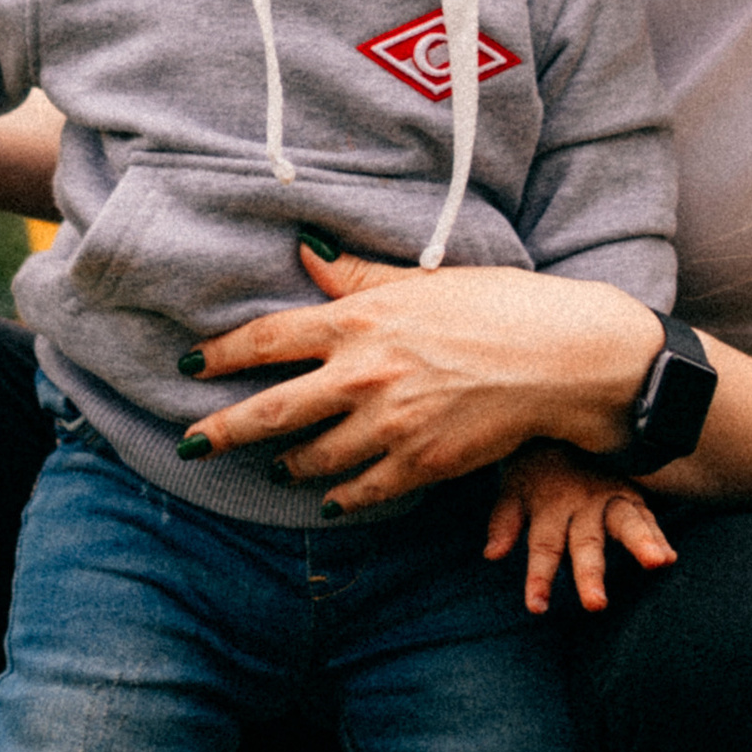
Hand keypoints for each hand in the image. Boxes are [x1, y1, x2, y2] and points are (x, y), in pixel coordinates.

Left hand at [177, 246, 660, 514]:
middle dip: (223, 430)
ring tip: (277, 466)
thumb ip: (358, 277)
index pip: (269, 339)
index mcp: (360, 322)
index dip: (221, 354)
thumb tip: (306, 254)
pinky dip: (339, 496)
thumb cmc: (497, 307)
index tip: (190, 366)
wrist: (560, 358)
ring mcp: (389, 425)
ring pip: (313, 457)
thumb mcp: (423, 281)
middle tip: (192, 444)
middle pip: (271, 410)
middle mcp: (364, 375)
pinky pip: (361, 489)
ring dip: (287, 464)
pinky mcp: (419, 464)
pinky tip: (329, 498)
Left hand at [484, 440, 678, 613]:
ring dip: (642, 544)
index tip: (537, 608)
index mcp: (550, 504)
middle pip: (586, 543)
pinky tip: (670, 559)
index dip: (539, 578)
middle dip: (590, 574)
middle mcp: (582, 503)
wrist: (562, 421)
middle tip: (596, 604)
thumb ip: (504, 521)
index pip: (544, 546)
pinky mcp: (632, 494)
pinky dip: (660, 536)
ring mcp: (611, 497)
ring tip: (657, 564)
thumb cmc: (535, 465)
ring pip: (627, 522)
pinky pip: (648, 517)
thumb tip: (491, 554)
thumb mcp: (512, 488)